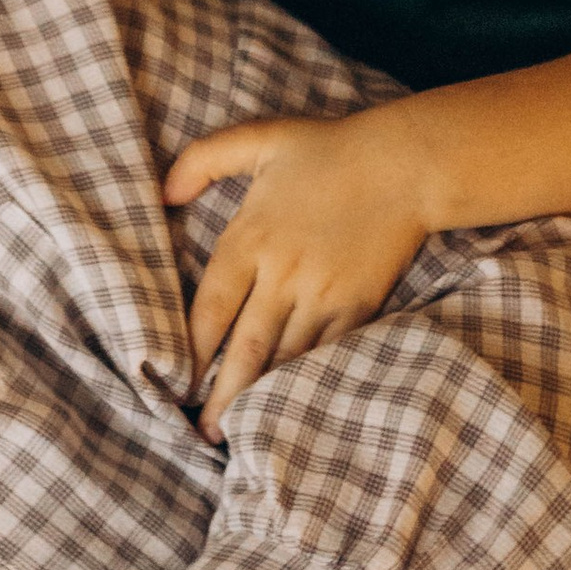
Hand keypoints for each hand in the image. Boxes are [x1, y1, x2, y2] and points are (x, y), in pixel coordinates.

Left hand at [163, 109, 436, 435]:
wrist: (407, 165)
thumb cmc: (329, 149)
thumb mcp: (259, 138)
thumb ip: (202, 160)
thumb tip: (163, 194)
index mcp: (251, 239)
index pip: (210, 311)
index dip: (192, 353)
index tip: (177, 385)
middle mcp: (283, 275)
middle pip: (244, 348)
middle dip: (223, 395)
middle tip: (206, 431)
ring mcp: (323, 295)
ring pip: (284, 358)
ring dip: (261, 396)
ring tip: (242, 430)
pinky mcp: (357, 306)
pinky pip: (325, 352)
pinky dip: (306, 380)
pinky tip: (292, 403)